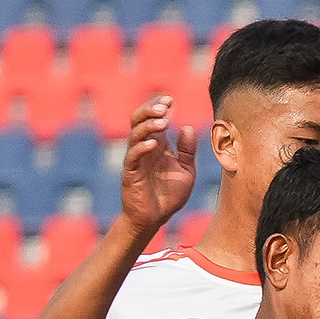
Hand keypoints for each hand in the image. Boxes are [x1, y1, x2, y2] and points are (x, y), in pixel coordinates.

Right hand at [117, 97, 197, 233]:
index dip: (159, 107)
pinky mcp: (131, 174)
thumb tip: (188, 128)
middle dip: (149, 109)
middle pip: (138, 120)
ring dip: (148, 125)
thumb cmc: (168, 195)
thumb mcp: (186, 171)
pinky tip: (154, 143)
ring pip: (135, 134)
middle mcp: (144, 149)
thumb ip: (188, 151)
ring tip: (162, 121)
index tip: (170, 99)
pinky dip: (141, 147)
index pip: (153, 119)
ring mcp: (135, 160)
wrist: (154, 219)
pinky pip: (132, 156)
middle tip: (164, 106)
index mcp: (157, 145)